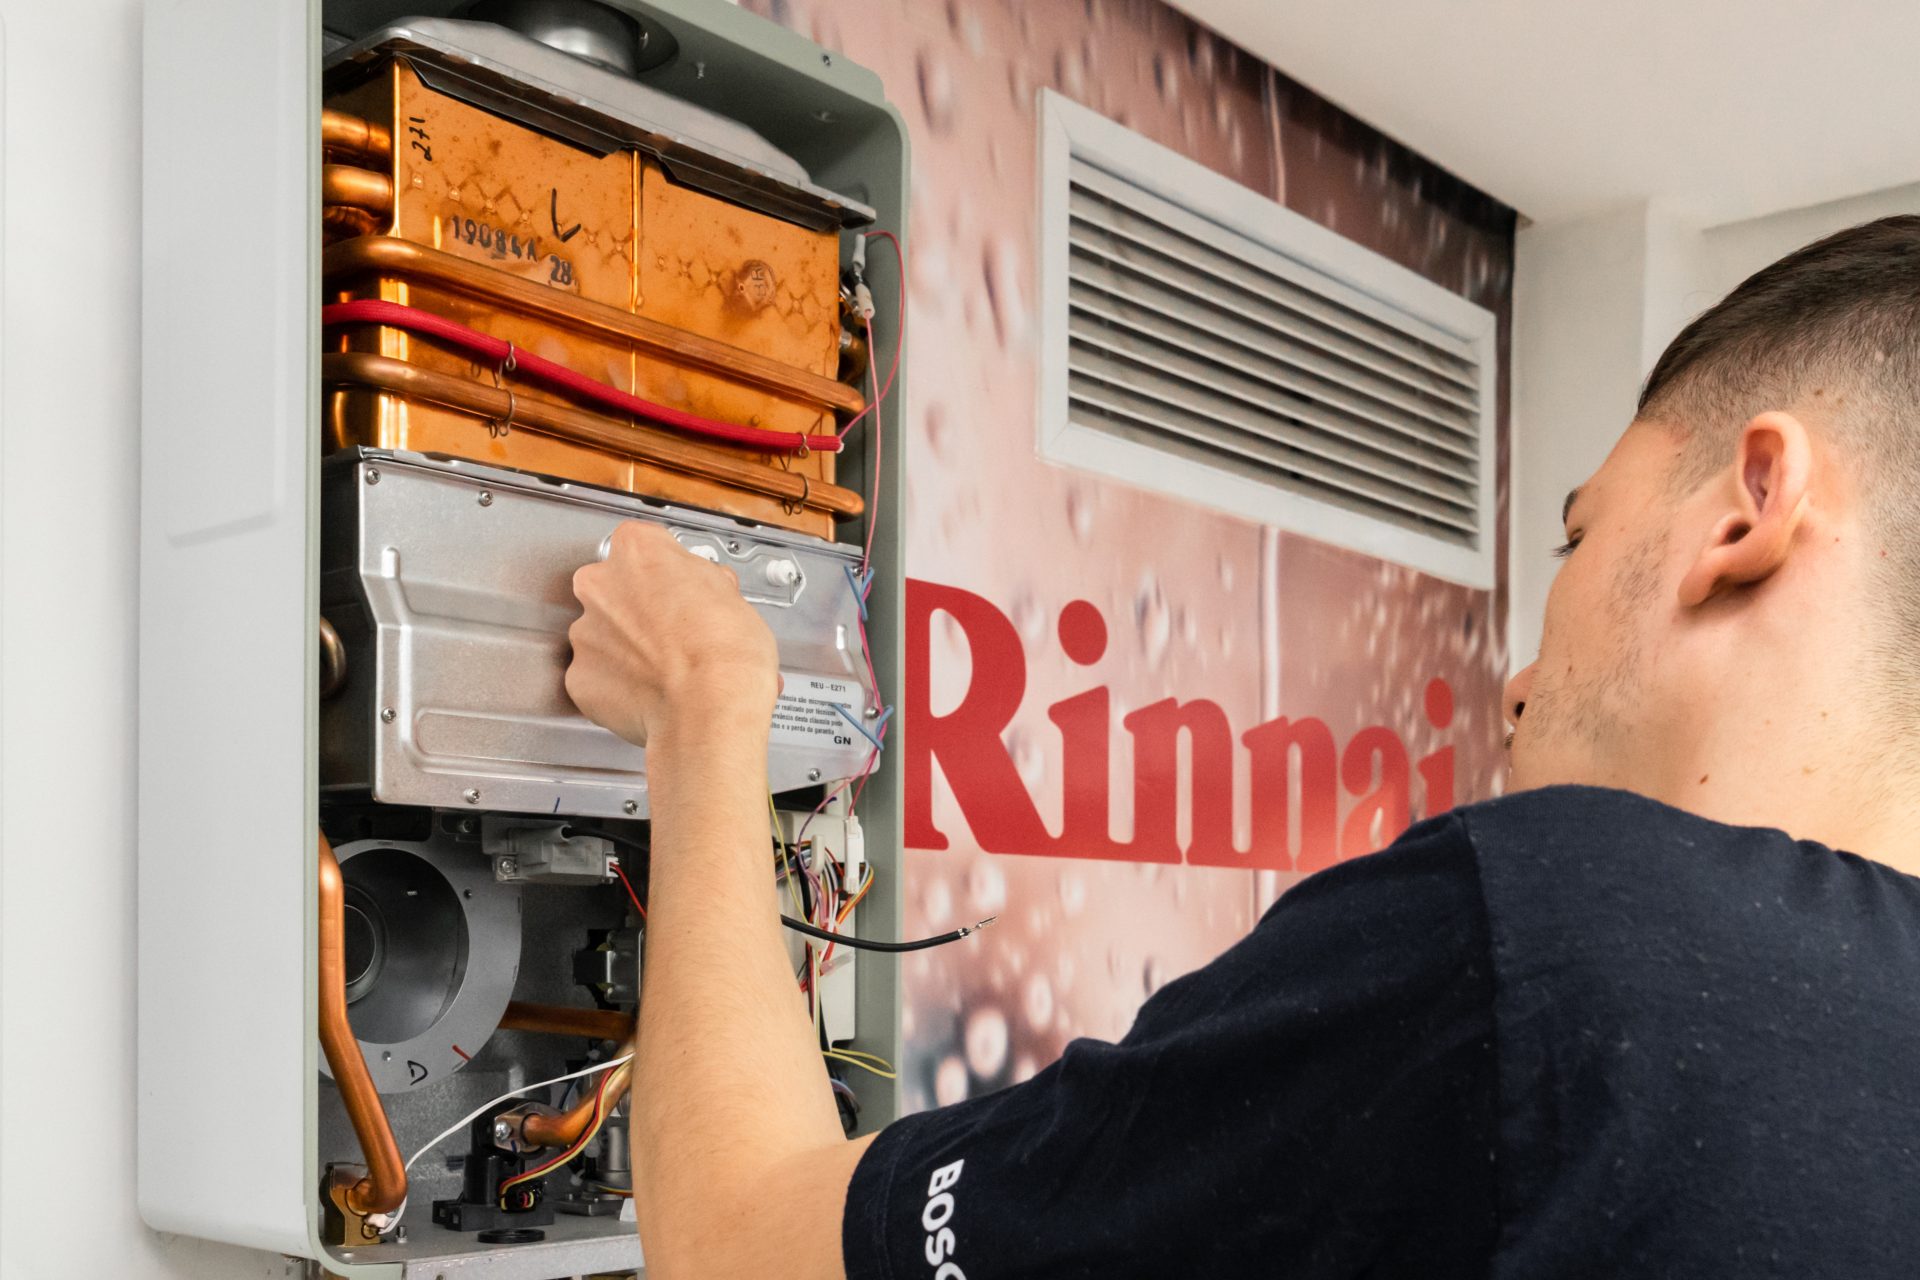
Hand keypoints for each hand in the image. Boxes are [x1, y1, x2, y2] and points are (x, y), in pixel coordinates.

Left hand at [566, 522, 779, 747]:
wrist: (709, 711)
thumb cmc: (725, 655)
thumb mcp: (733, 596)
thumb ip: (701, 584)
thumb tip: (702, 593)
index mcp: (638, 552)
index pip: (644, 545)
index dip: (667, 571)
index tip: (680, 587)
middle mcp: (600, 586)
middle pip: (614, 588)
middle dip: (640, 608)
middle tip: (676, 631)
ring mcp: (585, 633)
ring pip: (604, 635)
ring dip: (628, 649)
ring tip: (667, 671)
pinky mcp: (580, 679)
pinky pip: (598, 678)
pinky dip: (619, 686)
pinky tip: (651, 694)